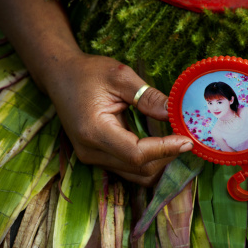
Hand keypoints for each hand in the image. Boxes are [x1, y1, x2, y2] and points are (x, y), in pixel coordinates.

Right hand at [45, 51, 192, 185]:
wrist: (60, 76)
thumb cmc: (88, 72)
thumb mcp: (120, 76)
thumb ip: (148, 97)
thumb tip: (174, 114)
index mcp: (94, 131)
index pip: (137, 154)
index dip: (165, 150)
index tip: (187, 140)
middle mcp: (90, 151)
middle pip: (139, 168)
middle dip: (167, 157)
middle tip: (187, 138)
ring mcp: (92, 158)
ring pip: (136, 175)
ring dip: (160, 162)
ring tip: (177, 142)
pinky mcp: (97, 157)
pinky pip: (129, 169)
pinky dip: (149, 161)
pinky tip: (162, 145)